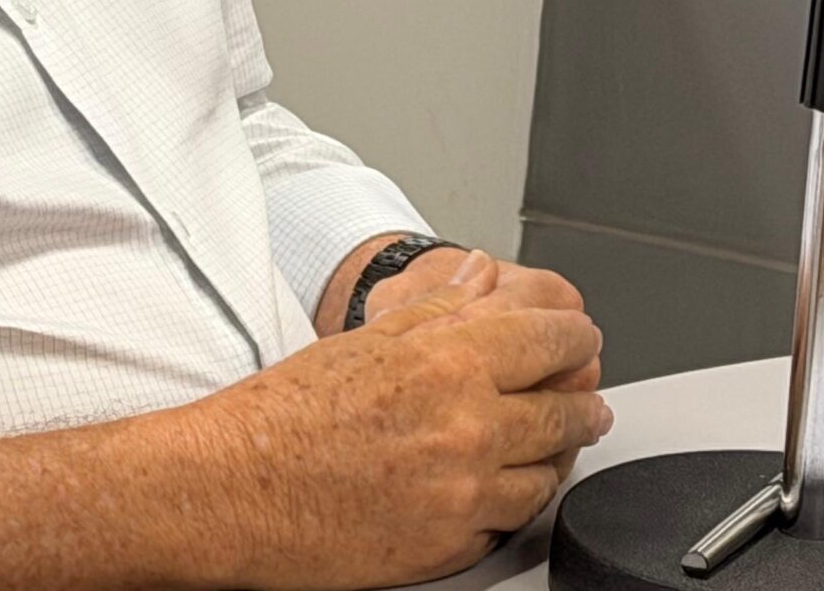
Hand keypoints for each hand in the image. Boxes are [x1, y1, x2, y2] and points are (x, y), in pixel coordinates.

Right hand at [184, 253, 611, 589]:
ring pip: (548, 475)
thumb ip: (436, 307)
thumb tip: (480, 277)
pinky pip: (509, 522)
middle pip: (564, 413)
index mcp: (447, 364)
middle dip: (582, 401)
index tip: (581, 337)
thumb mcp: (363, 339)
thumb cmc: (283, 414)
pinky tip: (503, 486)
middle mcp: (468, 428)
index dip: (575, 337)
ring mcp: (465, 493)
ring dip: (556, 455)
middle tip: (586, 397)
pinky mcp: (452, 546)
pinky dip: (514, 500)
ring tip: (553, 444)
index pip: (549, 341)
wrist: (237, 489)